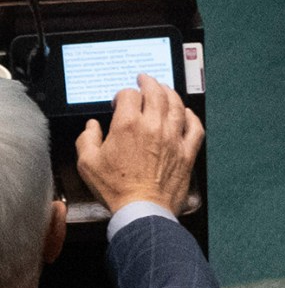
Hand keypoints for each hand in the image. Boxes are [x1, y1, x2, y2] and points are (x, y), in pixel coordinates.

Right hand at [74, 76, 201, 214]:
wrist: (142, 208)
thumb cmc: (115, 188)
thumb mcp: (87, 163)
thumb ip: (87, 139)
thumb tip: (91, 126)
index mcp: (128, 126)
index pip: (129, 95)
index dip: (123, 93)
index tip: (119, 99)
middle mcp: (153, 126)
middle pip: (156, 93)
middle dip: (149, 82)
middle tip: (145, 79)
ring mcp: (173, 138)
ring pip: (176, 106)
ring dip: (170, 93)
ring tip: (164, 89)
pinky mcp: (187, 151)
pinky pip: (195, 127)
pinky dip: (191, 117)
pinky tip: (187, 113)